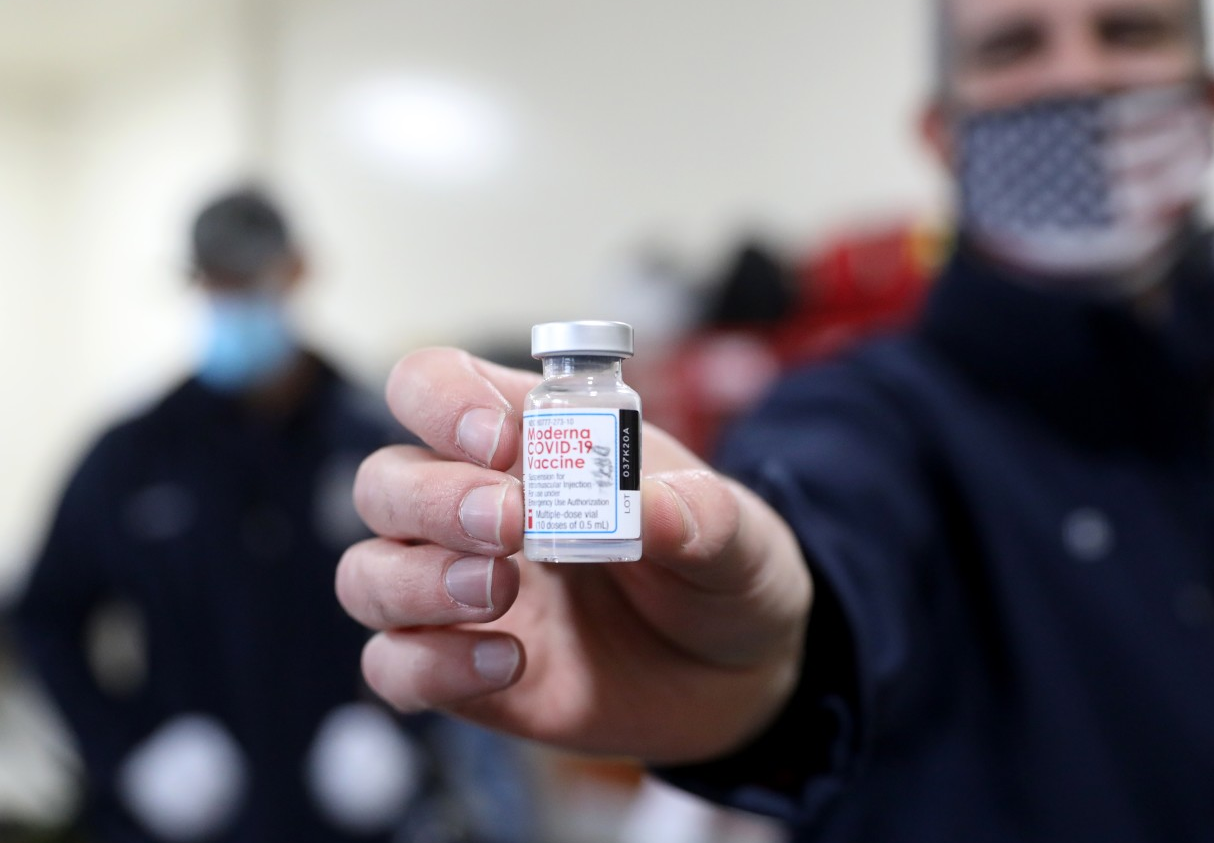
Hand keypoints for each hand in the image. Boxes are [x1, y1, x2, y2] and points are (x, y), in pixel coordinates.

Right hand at [337, 348, 811, 763]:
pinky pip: (394, 667)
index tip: (502, 442)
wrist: (742, 675)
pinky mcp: (462, 674)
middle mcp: (476, 511)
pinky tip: (510, 664)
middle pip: (385, 480)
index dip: (445, 401)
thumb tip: (654, 510)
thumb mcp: (739, 536)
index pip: (432, 386)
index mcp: (531, 442)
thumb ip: (702, 515)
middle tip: (511, 524)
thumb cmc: (723, 574)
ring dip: (417, 579)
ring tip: (501, 591)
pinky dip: (430, 666)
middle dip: (435, 497)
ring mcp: (460, 595)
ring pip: (367, 573)